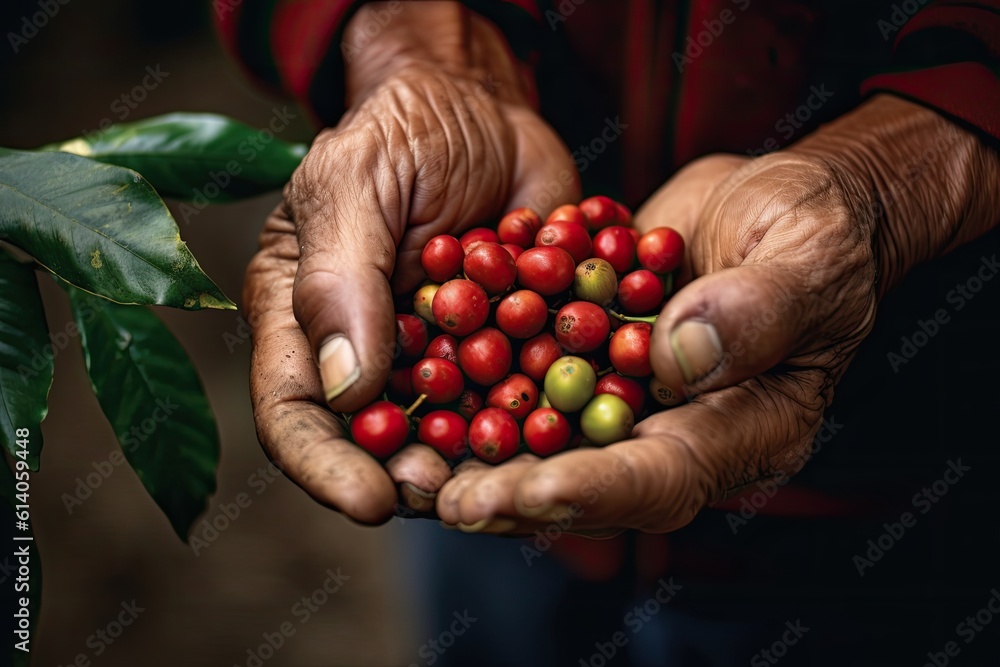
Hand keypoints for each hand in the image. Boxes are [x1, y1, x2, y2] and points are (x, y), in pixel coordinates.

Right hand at [243, 3, 577, 522]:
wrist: (482, 107)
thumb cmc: (401, 131)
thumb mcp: (354, 184)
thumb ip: (340, 280)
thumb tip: (347, 391)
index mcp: (308, 322)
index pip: (297, 414)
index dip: (325, 468)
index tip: (370, 502)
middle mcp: (373, 355)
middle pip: (378, 444)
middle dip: (410, 478)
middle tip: (448, 495)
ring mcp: (443, 359)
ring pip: (456, 435)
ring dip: (482, 464)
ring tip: (513, 478)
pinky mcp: (507, 350)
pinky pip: (526, 397)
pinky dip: (548, 417)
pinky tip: (573, 429)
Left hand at [435, 94, 999, 534]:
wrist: (770, 204)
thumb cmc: (813, 232)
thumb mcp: (807, 259)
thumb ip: (757, 310)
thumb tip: (678, 358)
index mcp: (743, 431)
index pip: (665, 477)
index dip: (599, 490)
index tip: (533, 490)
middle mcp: (674, 431)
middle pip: (589, 480)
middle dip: (516, 495)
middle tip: (447, 500)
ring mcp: (626, 400)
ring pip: (546, 444)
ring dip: (478, 460)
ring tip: (412, 469)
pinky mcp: (588, 361)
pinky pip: (529, 387)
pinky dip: (475, 393)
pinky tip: (420, 390)